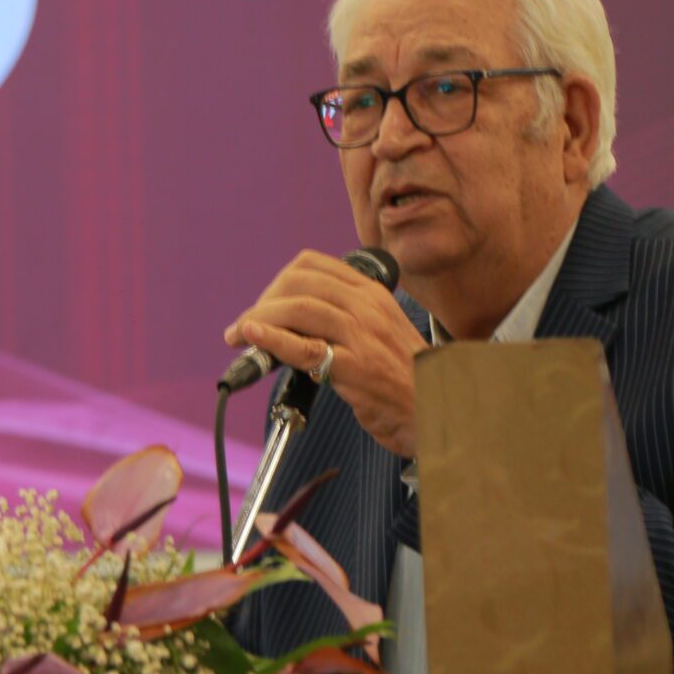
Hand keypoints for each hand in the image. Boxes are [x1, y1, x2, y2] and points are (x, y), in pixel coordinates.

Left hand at [222, 251, 426, 457]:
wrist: (434, 408)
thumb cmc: (404, 376)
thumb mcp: (380, 331)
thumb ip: (346, 317)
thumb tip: (295, 318)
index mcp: (372, 293)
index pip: (313, 265)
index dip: (278, 281)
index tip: (264, 303)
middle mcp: (366, 306)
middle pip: (298, 283)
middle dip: (263, 300)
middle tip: (245, 323)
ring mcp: (361, 335)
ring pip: (297, 309)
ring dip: (258, 319)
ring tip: (240, 335)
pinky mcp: (353, 367)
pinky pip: (304, 346)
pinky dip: (271, 338)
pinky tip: (252, 335)